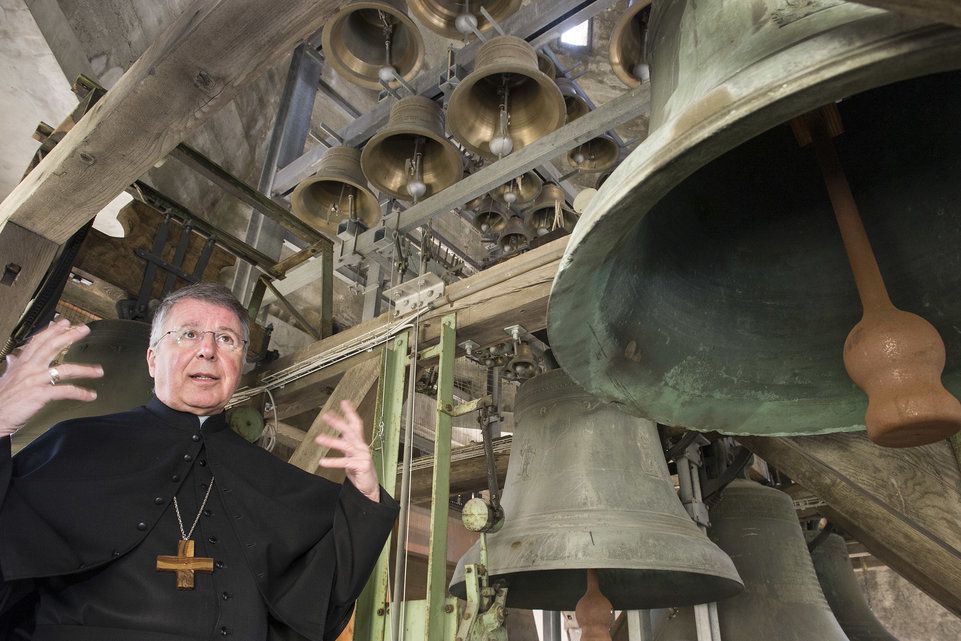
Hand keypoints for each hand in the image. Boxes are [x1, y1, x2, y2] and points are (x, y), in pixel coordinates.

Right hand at [0, 319, 103, 436]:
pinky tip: (90, 395)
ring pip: (64, 369)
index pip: (38, 341)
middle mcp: (29, 369)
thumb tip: (12, 358)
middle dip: (69, 336)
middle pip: (51, 347)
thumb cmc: (0, 400)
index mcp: (21, 364)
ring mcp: (35, 381)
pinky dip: (80, 393)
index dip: (52, 330)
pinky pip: (65, 391)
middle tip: (84, 329)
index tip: (64, 322)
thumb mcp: (5, 379)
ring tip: (98, 370)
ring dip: (85, 369)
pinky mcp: (40, 395)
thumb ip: (12, 367)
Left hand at [316, 400, 379, 501]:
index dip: (350, 412)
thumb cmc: (359, 470)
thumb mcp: (352, 454)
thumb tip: (338, 433)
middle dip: (338, 422)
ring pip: (346, 445)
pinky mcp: (361, 465)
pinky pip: (344, 462)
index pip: (356, 423)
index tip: (344, 402)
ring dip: (331, 441)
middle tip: (326, 416)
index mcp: (360, 442)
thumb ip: (346, 443)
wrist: (369, 486)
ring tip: (319, 438)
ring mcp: (363, 455)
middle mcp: (362, 446)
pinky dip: (333, 461)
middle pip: (350, 430)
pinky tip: (322, 461)